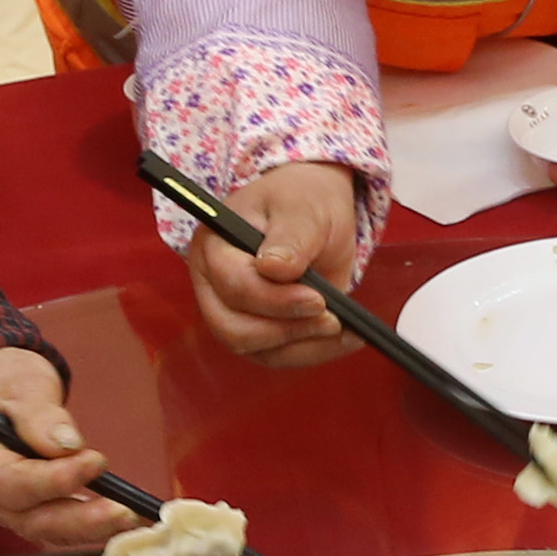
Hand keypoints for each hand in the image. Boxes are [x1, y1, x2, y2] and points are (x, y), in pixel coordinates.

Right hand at [0, 345, 131, 548]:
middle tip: (123, 512)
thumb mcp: (19, 383)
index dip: (56, 480)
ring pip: (40, 528)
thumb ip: (39, 416)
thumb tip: (69, 446)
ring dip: (87, 529)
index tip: (96, 462)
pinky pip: (49, 524)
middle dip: (79, 520)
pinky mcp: (17, 508)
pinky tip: (115, 521)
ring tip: (127, 519)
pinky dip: (83, 526)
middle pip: (27, 519)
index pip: (11, 482)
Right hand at [187, 164, 362, 362]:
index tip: (319, 299)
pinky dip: (310, 351)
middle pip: (234, 328)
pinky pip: (276, 355)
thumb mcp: (303, 207)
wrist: (310, 209)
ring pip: (255, 350)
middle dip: (285, 330)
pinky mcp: (255, 329)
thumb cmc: (301, 200)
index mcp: (214, 246)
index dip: (275, 299)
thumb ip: (291, 237)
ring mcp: (230, 311)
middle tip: (332, 320)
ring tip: (343, 329)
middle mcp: (213, 284)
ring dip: (302, 346)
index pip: (233, 285)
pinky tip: (342, 338)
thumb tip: (276, 269)